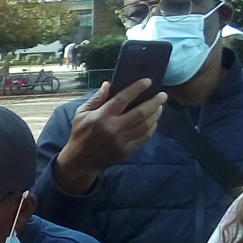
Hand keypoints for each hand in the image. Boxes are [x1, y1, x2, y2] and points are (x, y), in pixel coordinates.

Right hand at [52, 79, 166, 195]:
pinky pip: (144, 137)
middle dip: (154, 102)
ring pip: (145, 125)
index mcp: (102, 116)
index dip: (137, 88)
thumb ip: (95, 99)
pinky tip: (154, 121)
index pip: (123, 98)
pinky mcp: (126, 150)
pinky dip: (152, 128)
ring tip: (160, 107)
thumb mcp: (81, 114)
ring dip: (155, 114)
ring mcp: (121, 140)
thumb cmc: (80, 133)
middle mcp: (113, 128)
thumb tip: (108, 84)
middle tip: (162, 95)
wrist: (80, 160)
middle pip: (140, 112)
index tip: (148, 81)